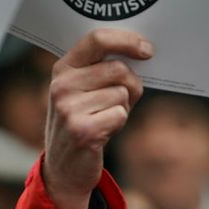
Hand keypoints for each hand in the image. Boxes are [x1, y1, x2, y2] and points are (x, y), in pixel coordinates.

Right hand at [43, 29, 150, 208]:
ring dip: (122, 108)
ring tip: (104, 119)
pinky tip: (103, 132)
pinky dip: (119, 124)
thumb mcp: (83, 91)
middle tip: (121, 101)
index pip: (97, 39)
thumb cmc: (83, 122)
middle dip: (130, 85)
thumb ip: (103, 69)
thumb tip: (142, 53)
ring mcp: (69, 109)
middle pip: (118, 69)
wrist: (64, 169)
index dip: (127, 41)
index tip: (147, 50)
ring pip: (122, 94)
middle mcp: (62, 86)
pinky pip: (120, 115)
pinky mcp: (82, 130)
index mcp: (63, 69)